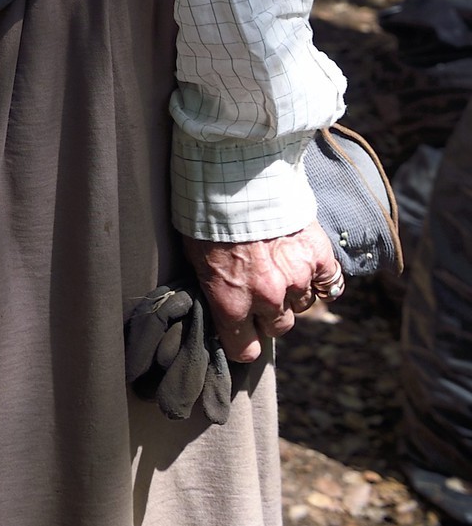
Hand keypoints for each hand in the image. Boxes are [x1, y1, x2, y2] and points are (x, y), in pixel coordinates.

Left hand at [183, 222, 341, 364]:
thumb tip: (224, 305)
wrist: (234, 176)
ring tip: (280, 268)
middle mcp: (267, 298)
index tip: (243, 335)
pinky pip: (329, 283)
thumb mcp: (195, 259)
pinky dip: (321, 279)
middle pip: (278, 327)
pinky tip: (309, 267)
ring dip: (292, 292)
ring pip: (302, 304)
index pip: (245, 349)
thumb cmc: (206, 215)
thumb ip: (217, 289)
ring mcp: (296, 278)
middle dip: (269, 314)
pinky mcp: (317, 255)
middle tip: (261, 291)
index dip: (243, 342)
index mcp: (232, 303)